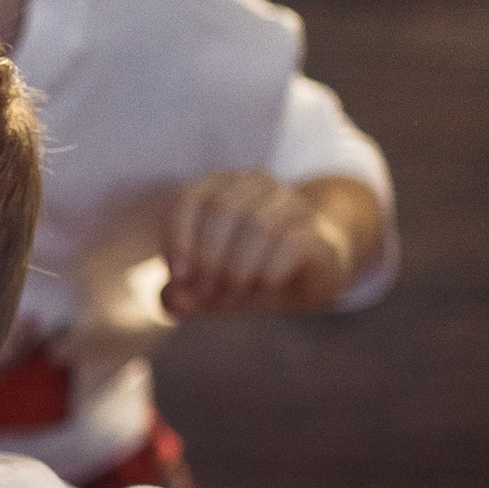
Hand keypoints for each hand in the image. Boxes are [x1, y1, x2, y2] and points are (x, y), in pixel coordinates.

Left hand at [157, 172, 381, 318]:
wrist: (310, 275)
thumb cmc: (249, 274)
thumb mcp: (210, 288)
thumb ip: (184, 294)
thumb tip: (172, 301)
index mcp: (223, 187)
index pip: (192, 197)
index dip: (179, 236)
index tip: (177, 276)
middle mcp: (258, 185)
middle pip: (224, 207)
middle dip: (209, 256)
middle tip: (205, 293)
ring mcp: (292, 204)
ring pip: (257, 225)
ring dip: (238, 269)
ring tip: (232, 296)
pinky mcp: (316, 232)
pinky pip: (289, 244)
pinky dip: (267, 273)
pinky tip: (261, 287)